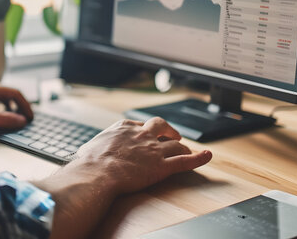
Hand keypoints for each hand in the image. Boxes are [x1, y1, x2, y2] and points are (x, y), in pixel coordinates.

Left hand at [0, 80, 33, 132]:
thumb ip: (5, 119)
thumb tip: (22, 121)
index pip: (16, 93)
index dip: (25, 105)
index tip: (30, 117)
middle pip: (12, 94)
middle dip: (22, 106)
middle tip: (28, 119)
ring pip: (6, 97)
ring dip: (14, 107)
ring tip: (19, 118)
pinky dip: (6, 108)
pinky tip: (6, 116)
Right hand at [73, 117, 211, 193]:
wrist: (97, 173)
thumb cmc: (89, 162)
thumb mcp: (90, 147)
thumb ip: (96, 146)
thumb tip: (89, 152)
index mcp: (125, 127)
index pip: (141, 124)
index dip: (147, 130)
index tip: (147, 135)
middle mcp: (142, 135)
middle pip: (162, 126)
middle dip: (169, 130)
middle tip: (172, 135)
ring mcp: (154, 150)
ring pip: (176, 144)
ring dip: (183, 146)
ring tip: (187, 150)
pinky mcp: (162, 166)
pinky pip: (185, 160)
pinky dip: (199, 158)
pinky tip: (208, 155)